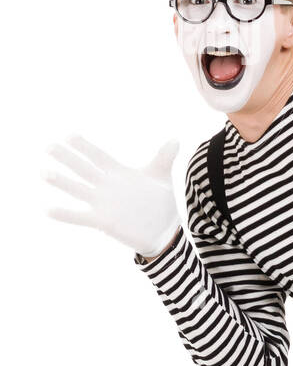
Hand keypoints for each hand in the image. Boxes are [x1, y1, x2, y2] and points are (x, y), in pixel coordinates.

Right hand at [44, 134, 181, 257]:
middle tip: (49, 147)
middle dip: (67, 158)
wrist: (162, 230)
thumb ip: (164, 158)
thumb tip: (175, 139)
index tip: (70, 135)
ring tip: (44, 173)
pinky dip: (65, 214)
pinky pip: (80, 217)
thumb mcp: (161, 178)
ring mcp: (102, 203)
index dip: (86, 147)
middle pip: (83, 169)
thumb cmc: (158, 201)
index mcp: (118, 173)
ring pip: (78, 190)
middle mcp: (106, 186)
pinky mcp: (103, 221)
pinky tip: (47, 209)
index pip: (99, 157)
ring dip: (62, 182)